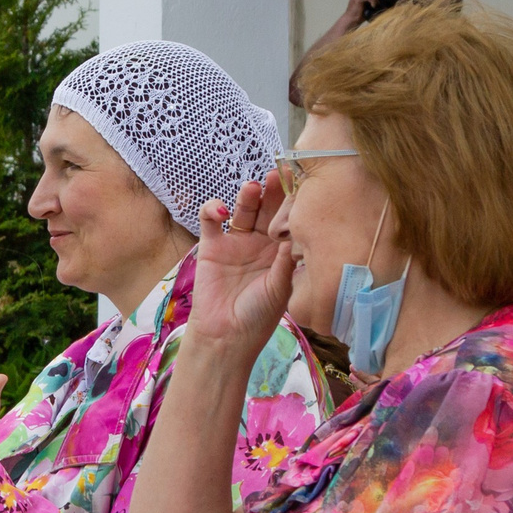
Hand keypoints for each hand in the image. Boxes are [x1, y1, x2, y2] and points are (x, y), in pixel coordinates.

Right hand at [189, 175, 293, 349]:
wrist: (226, 336)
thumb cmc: (259, 315)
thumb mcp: (281, 287)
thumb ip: (286, 260)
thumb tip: (295, 230)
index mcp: (282, 250)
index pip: (290, 219)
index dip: (294, 202)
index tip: (302, 185)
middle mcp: (262, 242)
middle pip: (268, 208)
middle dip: (274, 192)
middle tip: (279, 176)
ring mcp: (236, 241)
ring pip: (243, 210)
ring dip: (247, 196)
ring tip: (252, 188)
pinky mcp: (212, 245)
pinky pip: (211, 220)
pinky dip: (212, 210)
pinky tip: (219, 211)